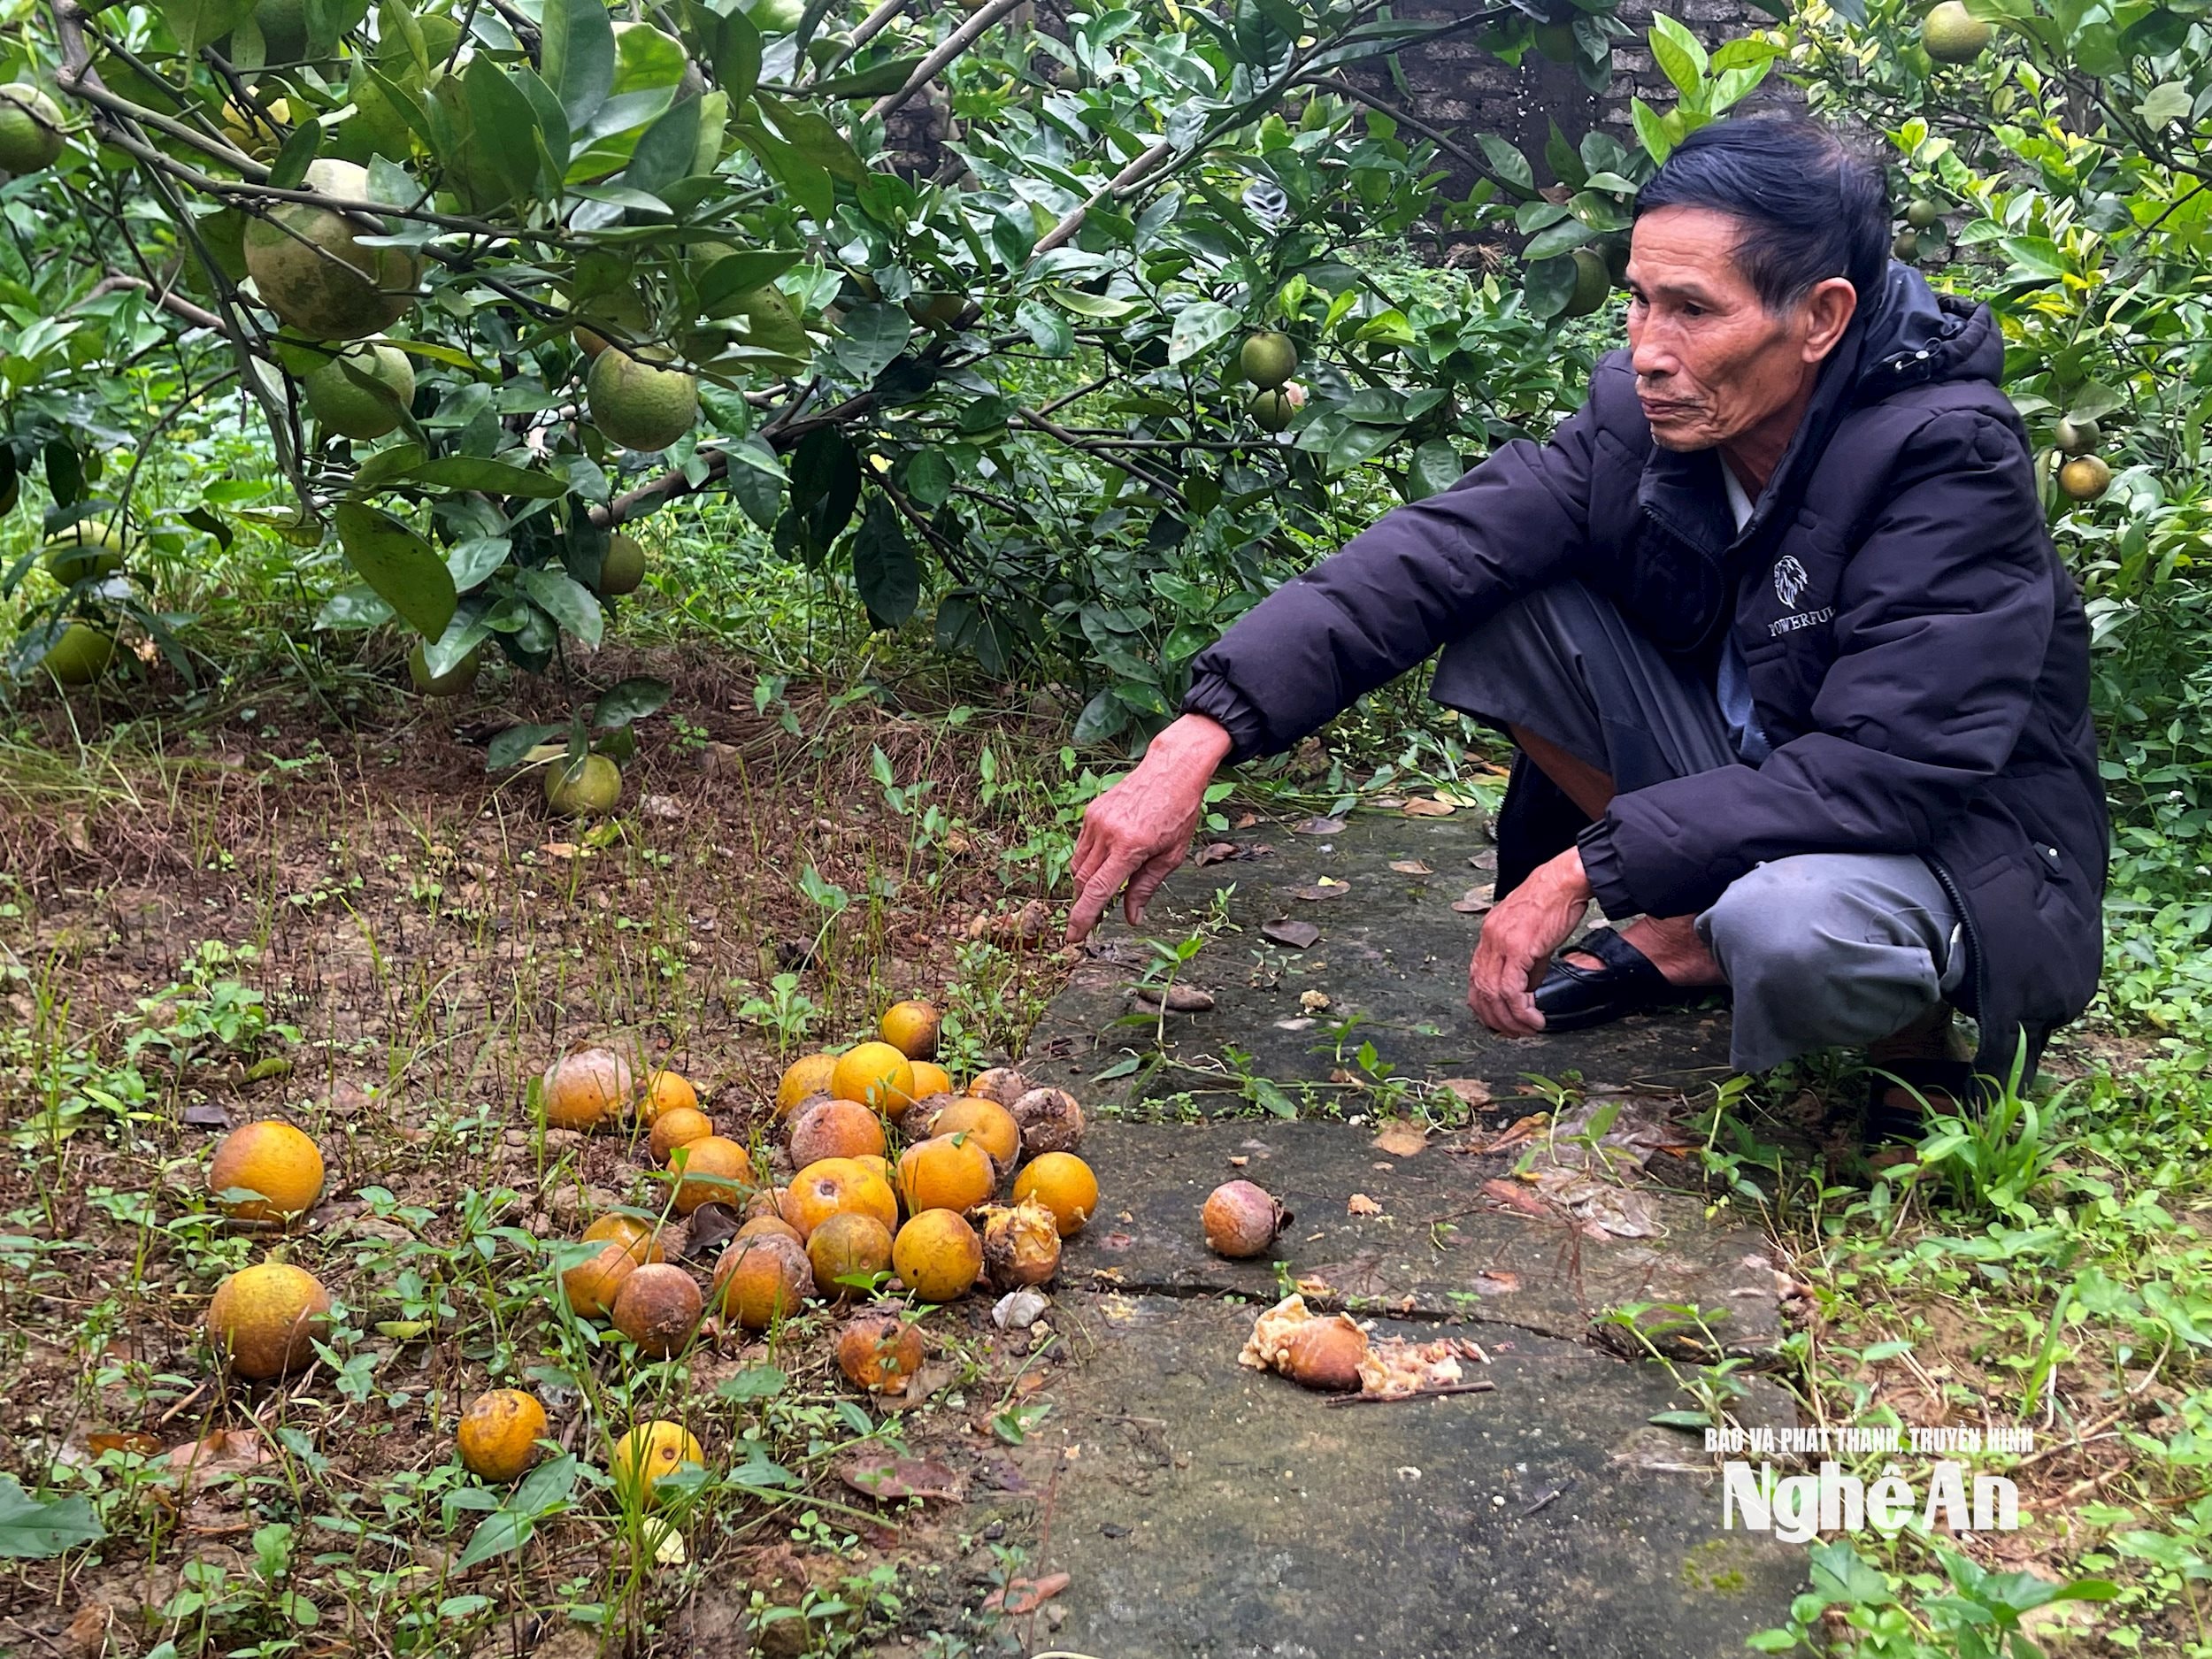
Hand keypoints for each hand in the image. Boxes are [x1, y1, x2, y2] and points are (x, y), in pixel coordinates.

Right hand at [1065, 714, 1232, 943]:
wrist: (1171, 771)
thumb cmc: (1178, 814)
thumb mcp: (1171, 856)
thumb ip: (1146, 888)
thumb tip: (1131, 918)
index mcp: (1131, 847)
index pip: (1099, 890)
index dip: (1083, 917)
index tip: (1073, 936)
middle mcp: (1109, 833)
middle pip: (1084, 881)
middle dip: (1085, 904)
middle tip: (1093, 923)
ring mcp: (1096, 820)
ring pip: (1078, 865)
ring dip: (1086, 885)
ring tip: (1101, 894)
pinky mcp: (1092, 813)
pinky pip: (1082, 847)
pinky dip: (1088, 862)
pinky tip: (1105, 864)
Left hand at [1467, 847, 1594, 1035]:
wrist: (1565, 881)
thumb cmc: (1553, 902)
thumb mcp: (1532, 935)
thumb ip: (1527, 963)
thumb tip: (1528, 989)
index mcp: (1489, 933)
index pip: (1476, 976)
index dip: (1485, 1003)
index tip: (1499, 1019)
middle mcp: (1489, 938)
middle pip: (1480, 989)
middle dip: (1495, 1018)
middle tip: (1512, 1032)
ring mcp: (1501, 943)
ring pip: (1494, 993)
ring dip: (1511, 1018)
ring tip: (1528, 1029)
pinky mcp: (1518, 948)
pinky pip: (1511, 989)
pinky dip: (1521, 1009)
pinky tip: (1533, 1018)